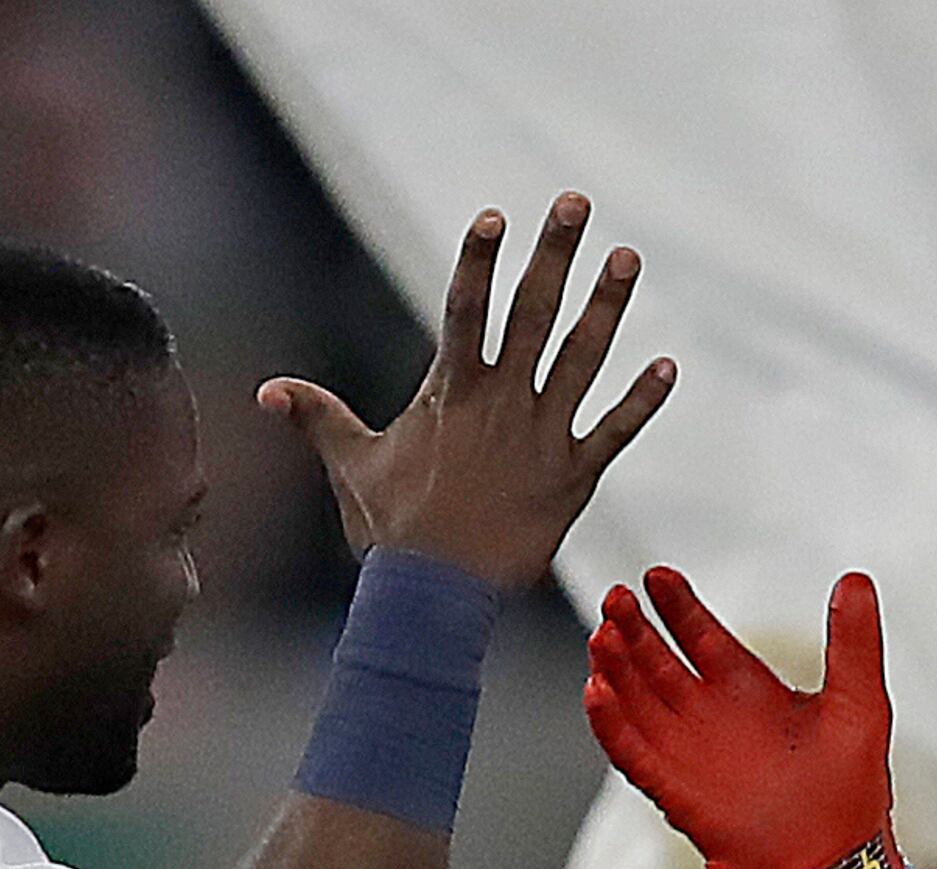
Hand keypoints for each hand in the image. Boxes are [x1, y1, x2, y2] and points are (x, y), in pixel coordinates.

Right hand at [260, 195, 673, 590]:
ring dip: (607, 306)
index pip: (466, 309)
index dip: (478, 260)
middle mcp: (502, 403)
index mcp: (452, 392)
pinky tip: (669, 367)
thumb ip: (318, 418)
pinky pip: (615, 432)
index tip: (495, 217)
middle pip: (533, 311)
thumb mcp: (351, 466)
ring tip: (627, 259)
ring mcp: (542, 438)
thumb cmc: (393, 533)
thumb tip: (268, 390)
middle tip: (576, 203)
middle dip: (555, 253)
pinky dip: (642, 401)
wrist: (434, 597)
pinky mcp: (573, 478)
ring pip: (582, 358)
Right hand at [586, 564, 910, 868]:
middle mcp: (711, 718)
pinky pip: (633, 754)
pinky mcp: (675, 792)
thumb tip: (856, 580)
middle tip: (617, 598)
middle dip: (634, 630)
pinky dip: (612, 725)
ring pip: (637, 702)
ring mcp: (689, 754)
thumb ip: (854, 643)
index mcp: (749, 692)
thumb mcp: (860, 705)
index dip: (677, 607)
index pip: (701, 637)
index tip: (657, 577)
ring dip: (616, 669)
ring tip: (603, 635)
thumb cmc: (851, 795)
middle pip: (657, 662)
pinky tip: (597, 692)